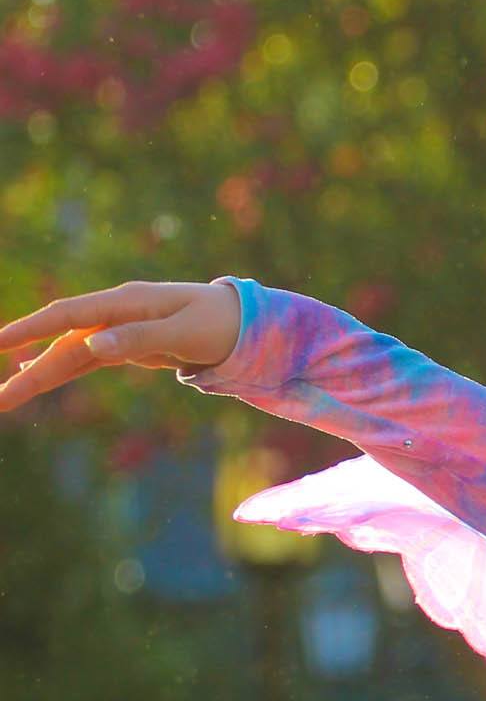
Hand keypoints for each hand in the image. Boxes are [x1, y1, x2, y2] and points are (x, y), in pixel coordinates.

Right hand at [0, 280, 241, 414]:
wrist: (247, 323)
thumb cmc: (220, 323)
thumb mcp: (185, 331)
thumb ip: (139, 338)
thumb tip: (92, 345)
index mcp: (126, 302)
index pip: (67, 316)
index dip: (29, 330)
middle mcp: (115, 314)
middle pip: (63, 344)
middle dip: (29, 371)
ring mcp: (119, 330)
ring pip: (71, 355)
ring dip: (38, 376)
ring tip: (5, 397)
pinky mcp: (127, 347)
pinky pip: (86, 360)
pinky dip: (60, 370)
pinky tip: (31, 376)